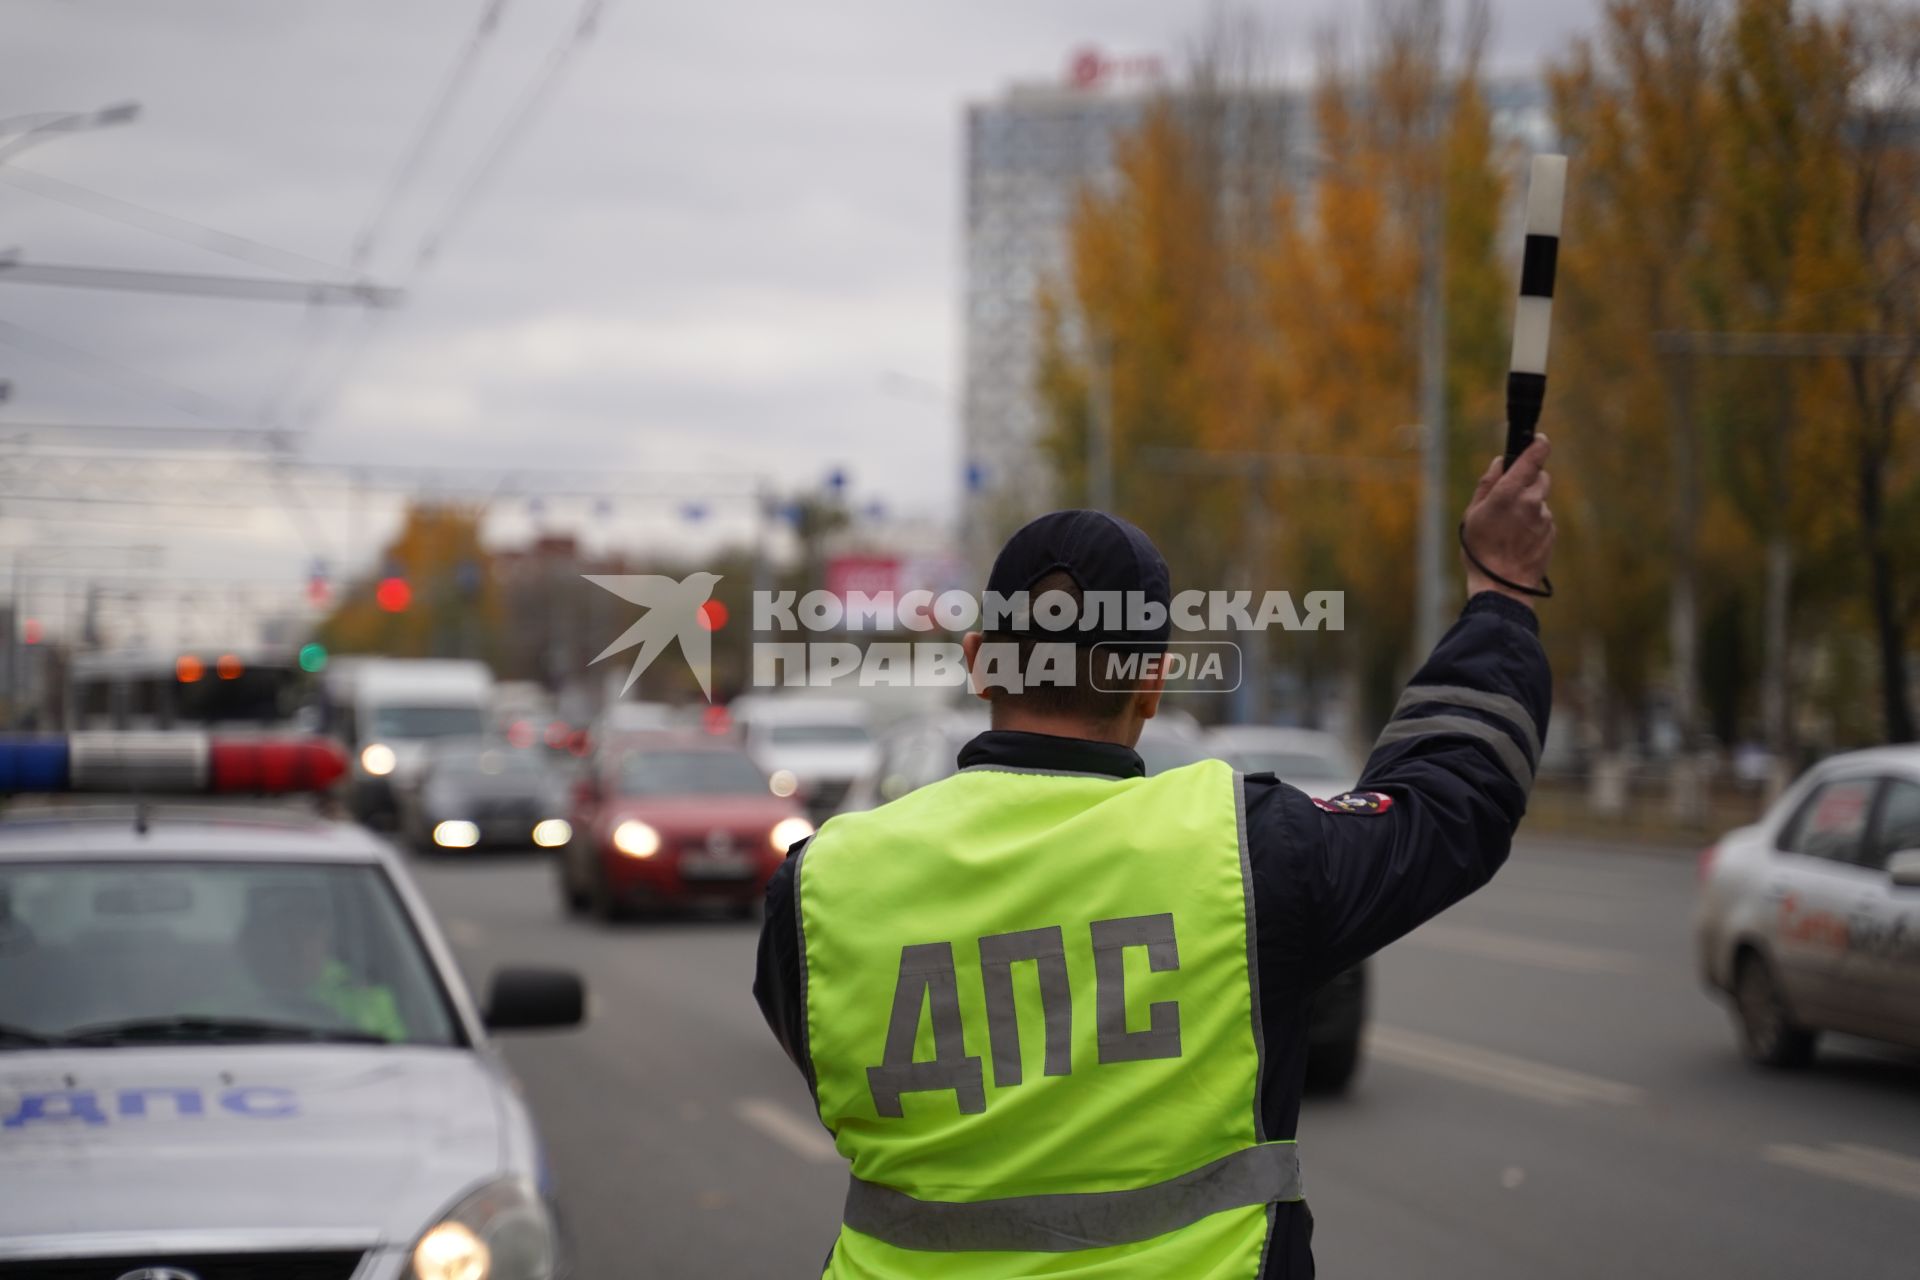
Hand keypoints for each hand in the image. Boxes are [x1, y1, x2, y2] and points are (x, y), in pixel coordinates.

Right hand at [1461, 434, 1554, 602]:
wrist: (1502, 585)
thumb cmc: (1480, 550)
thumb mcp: (1472, 514)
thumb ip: (1488, 484)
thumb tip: (1499, 462)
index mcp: (1509, 492)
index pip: (1534, 457)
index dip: (1539, 445)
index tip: (1539, 439)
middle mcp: (1531, 501)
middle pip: (1541, 477)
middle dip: (1529, 479)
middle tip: (1511, 494)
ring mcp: (1544, 517)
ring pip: (1540, 500)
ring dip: (1528, 505)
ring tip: (1509, 527)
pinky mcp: (1551, 532)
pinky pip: (1542, 519)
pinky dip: (1533, 523)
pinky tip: (1517, 539)